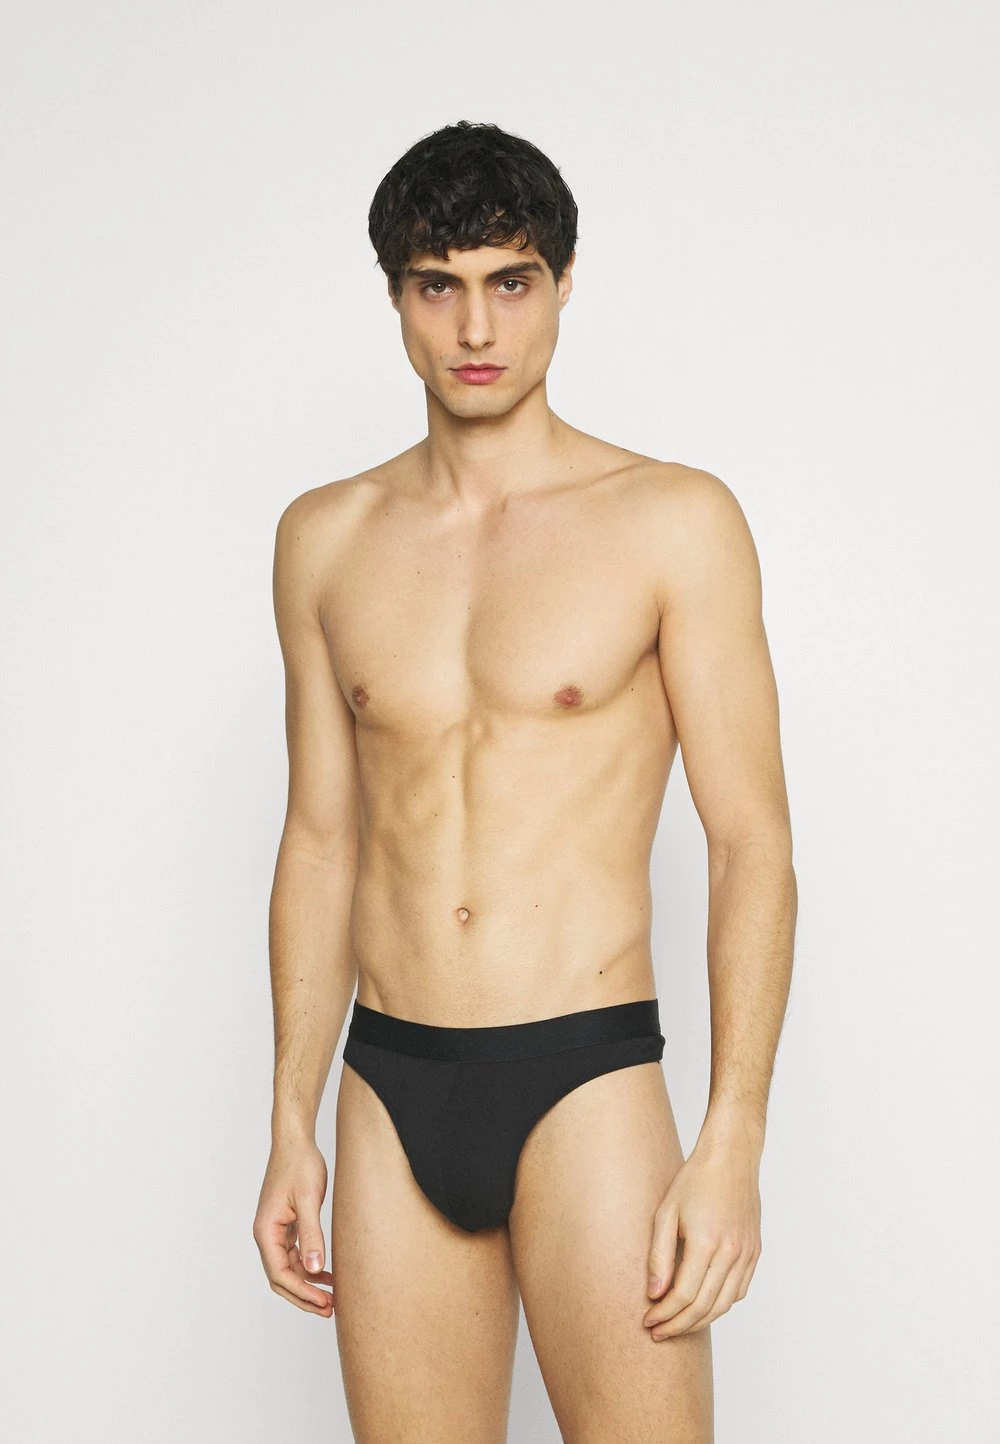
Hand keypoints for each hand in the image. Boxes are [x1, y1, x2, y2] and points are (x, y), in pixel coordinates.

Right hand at [253, 1135, 334, 1315]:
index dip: (301, 1292)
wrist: (296, 1141)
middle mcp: (267, 1234)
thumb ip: (312, 1234)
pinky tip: (329, 1276)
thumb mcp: (308, 1200)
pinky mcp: (287, 1225)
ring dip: (308, 1285)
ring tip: (332, 1300)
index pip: (279, 1273)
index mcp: (266, 1230)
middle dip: (303, 1296)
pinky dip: (310, 1267)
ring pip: (289, 1269)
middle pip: (281, 1278)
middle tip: (329, 1310)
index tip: (324, 1303)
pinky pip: (295, 1255)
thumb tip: (314, 1269)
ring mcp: (276, 1231)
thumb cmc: (300, 1165)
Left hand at [643, 1139, 760, 1338]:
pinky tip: (703, 1305)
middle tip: (659, 1332)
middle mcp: (731, 1253)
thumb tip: (655, 1294)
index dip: (664, 1315)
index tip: (648, 1320)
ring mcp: (747, 1254)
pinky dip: (720, 1305)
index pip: (684, 1296)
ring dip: (699, 1321)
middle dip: (679, 1325)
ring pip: (724, 1304)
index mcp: (706, 1242)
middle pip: (704, 1307)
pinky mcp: (754, 1252)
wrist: (731, 1159)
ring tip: (677, 1325)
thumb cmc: (695, 1180)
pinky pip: (738, 1291)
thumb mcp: (666, 1212)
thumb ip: (659, 1255)